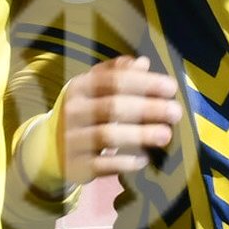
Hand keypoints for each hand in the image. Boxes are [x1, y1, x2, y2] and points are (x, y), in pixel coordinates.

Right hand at [59, 56, 182, 182]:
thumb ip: (118, 73)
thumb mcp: (95, 87)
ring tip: (166, 135)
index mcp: (80, 87)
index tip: (171, 88)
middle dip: (148, 109)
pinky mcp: (76, 165)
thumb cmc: (86, 111)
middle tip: (176, 113)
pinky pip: (102, 164)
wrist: (52, 145)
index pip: (113, 80)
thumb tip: (143, 63)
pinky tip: (145, 159)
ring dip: (140, 135)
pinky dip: (125, 162)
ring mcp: (71, 139)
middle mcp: (73, 111)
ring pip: (107, 136)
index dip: (144, 83)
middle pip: (113, 107)